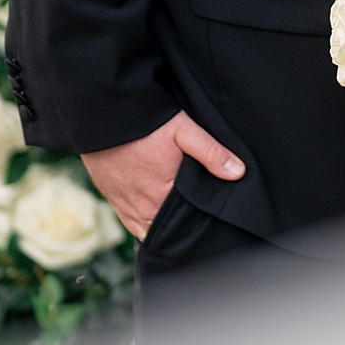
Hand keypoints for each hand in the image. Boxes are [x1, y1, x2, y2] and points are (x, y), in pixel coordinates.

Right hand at [83, 110, 243, 240]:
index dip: (201, 219)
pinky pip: (132, 224)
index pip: (188, 220)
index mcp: (163, 194)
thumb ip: (211, 152)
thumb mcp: (184, 130)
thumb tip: (239, 173)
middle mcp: (143, 207)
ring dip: (164, 226)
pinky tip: (157, 218)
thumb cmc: (145, 123)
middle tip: (200, 220)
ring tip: (181, 220)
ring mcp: (126, 205)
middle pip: (169, 228)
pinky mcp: (113, 200)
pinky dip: (145, 224)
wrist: (105, 115)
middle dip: (184, 226)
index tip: (213, 218)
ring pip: (150, 229)